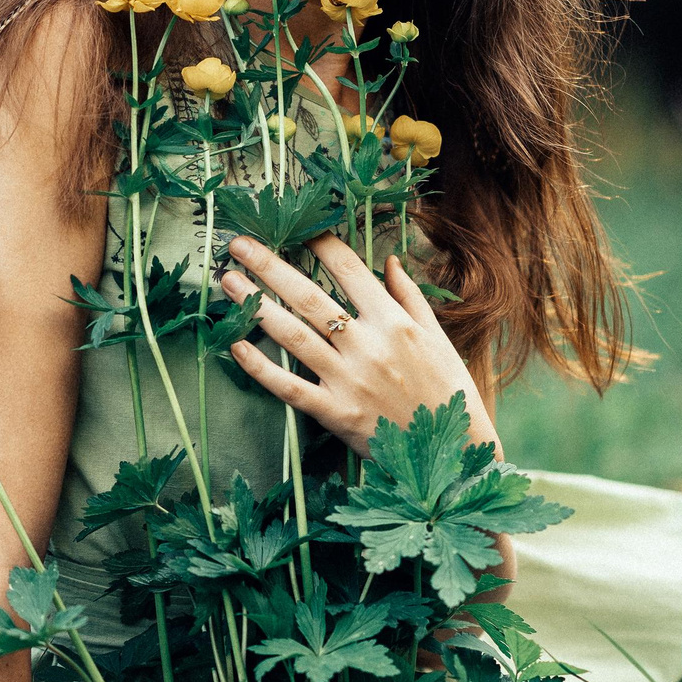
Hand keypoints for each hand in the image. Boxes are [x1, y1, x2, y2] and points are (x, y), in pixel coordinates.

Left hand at [217, 232, 500, 457]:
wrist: (453, 453)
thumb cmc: (447, 390)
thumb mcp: (437, 336)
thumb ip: (409, 296)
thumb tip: (388, 259)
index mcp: (394, 322)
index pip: (349, 270)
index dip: (319, 244)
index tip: (296, 227)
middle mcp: (368, 346)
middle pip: (309, 297)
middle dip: (270, 266)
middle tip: (238, 243)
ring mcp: (349, 380)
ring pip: (293, 335)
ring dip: (256, 305)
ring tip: (228, 281)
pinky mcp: (336, 413)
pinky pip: (290, 387)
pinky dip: (261, 368)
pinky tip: (237, 346)